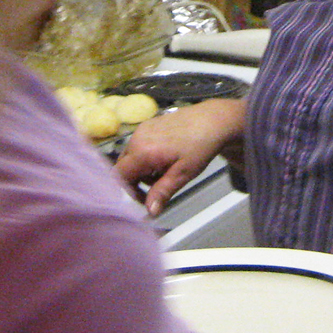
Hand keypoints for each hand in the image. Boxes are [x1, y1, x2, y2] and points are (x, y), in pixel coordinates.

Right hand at [112, 97, 246, 216]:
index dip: (129, 191)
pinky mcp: (148, 125)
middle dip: (137, 181)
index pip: (119, 176)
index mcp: (142, 151)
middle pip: (123, 167)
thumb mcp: (183, 174)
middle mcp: (137, 138)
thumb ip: (162, 192)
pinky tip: (165, 158)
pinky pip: (138, 146)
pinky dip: (146, 157)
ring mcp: (141, 129)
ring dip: (143, 169)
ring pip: (131, 157)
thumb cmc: (200, 148)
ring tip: (166, 171)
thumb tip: (150, 212)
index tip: (146, 200)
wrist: (212, 120)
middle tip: (158, 188)